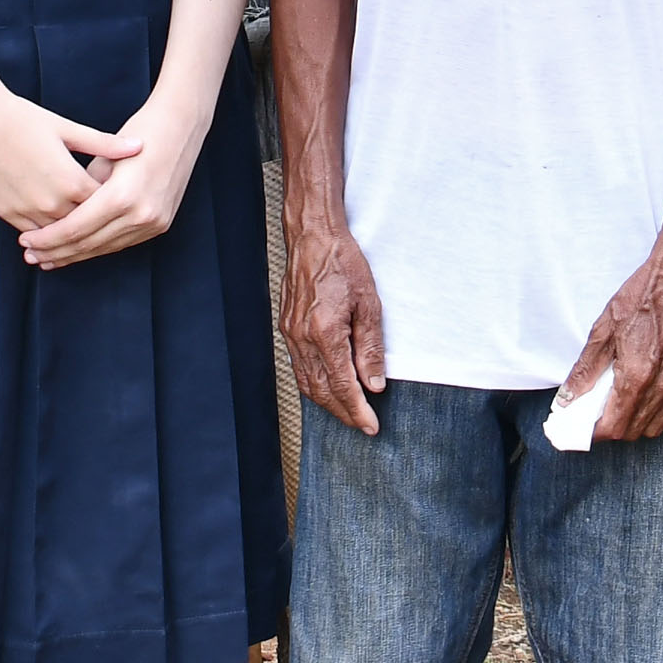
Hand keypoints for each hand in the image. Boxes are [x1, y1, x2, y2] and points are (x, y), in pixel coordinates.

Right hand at [0, 88, 114, 230]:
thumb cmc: (22, 118)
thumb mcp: (66, 129)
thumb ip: (103, 144)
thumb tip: (139, 146)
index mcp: (70, 180)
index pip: (103, 204)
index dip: (115, 202)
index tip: (125, 199)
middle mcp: (50, 202)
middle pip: (84, 224)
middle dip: (96, 222)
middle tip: (111, 221)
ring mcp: (26, 211)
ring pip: (58, 234)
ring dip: (70, 233)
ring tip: (85, 230)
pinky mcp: (6, 213)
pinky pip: (33, 233)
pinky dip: (46, 233)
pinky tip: (56, 230)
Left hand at [19, 93, 205, 269]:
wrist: (181, 127)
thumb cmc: (139, 133)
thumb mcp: (102, 157)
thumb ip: (82, 189)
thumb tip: (59, 214)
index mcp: (122, 196)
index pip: (75, 228)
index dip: (48, 239)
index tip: (25, 242)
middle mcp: (140, 214)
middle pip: (88, 243)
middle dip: (56, 252)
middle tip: (30, 256)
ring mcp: (153, 222)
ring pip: (104, 248)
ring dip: (75, 255)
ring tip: (48, 259)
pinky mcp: (160, 225)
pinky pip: (121, 243)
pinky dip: (97, 248)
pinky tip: (78, 251)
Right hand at [285, 216, 389, 436]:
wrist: (313, 236)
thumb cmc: (343, 262)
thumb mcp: (369, 304)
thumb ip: (370, 348)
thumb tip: (374, 383)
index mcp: (325, 332)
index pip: (343, 385)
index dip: (358, 410)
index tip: (371, 426)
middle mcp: (302, 337)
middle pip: (322, 390)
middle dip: (343, 412)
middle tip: (363, 425)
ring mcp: (290, 333)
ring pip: (307, 382)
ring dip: (327, 402)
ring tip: (347, 412)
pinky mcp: (287, 328)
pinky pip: (298, 367)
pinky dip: (313, 384)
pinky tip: (327, 387)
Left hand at [567, 256, 662, 443]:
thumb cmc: (641, 299)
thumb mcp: (602, 332)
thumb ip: (584, 370)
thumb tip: (568, 397)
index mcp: (636, 375)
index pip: (614, 426)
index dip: (596, 432)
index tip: (584, 426)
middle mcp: (661, 385)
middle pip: (633, 431)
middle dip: (613, 429)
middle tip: (598, 414)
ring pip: (655, 426)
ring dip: (634, 424)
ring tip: (619, 406)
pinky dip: (655, 414)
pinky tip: (642, 397)